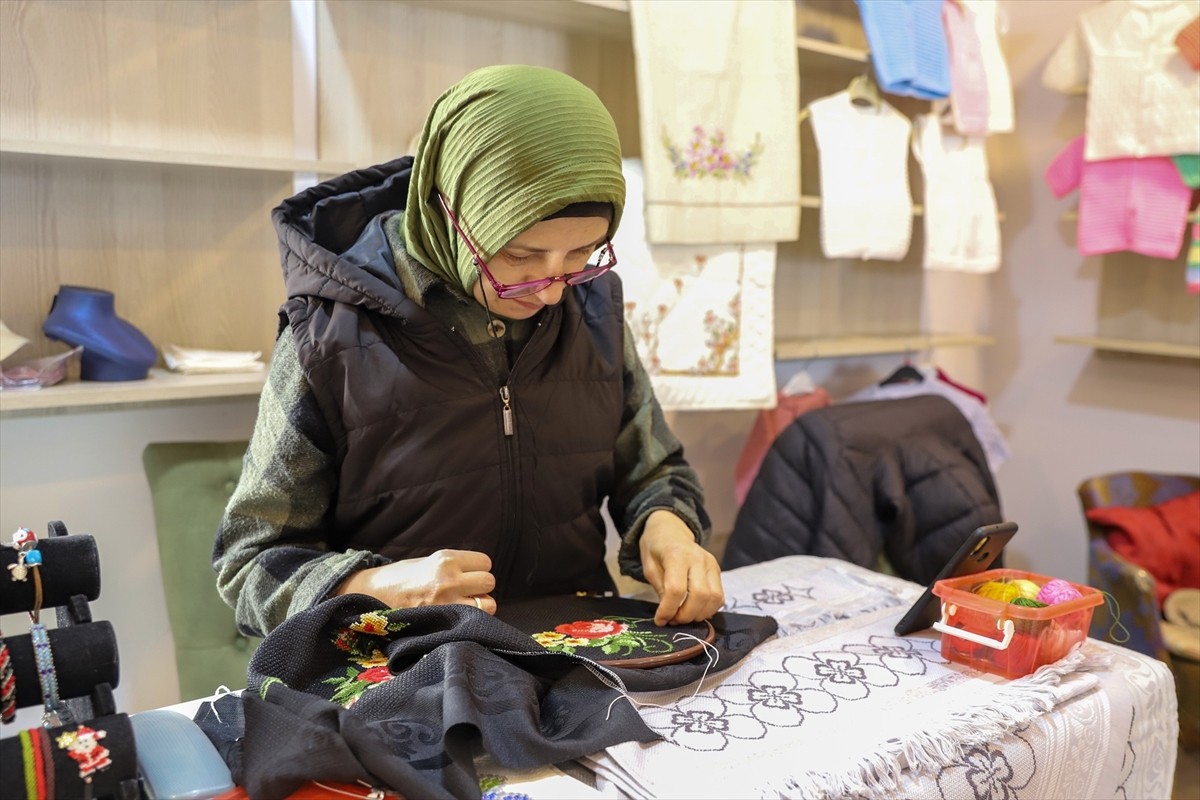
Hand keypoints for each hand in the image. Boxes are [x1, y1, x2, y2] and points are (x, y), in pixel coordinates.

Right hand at [335, 549, 496, 612]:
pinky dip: (470, 622)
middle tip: (467, 593)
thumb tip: (478, 575)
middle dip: (481, 588)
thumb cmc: (400, 577)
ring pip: (488, 604)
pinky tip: (457, 619)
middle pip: (489, 582)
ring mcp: (446, 602)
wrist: (370, 594)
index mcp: (445, 559)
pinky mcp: (442, 621)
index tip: (469, 576)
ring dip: (480, 606)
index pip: (485, 562)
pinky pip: (472, 622)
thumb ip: (454, 567)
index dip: (479, 570)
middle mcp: (448, 579)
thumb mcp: (427, 562)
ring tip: (464, 606)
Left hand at [639, 510, 723, 625]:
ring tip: (684, 616)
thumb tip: (669, 615)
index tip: (660, 620)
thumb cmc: (656, 549)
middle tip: (673, 620)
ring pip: (714, 598)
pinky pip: (719, 596)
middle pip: (700, 595)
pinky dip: (709, 609)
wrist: (670, 531)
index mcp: (676, 554)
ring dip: (699, 614)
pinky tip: (695, 610)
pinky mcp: (717, 570)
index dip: (668, 609)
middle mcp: (698, 558)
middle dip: (686, 615)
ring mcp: (711, 564)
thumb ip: (660, 589)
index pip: (676, 589)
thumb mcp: (649, 567)